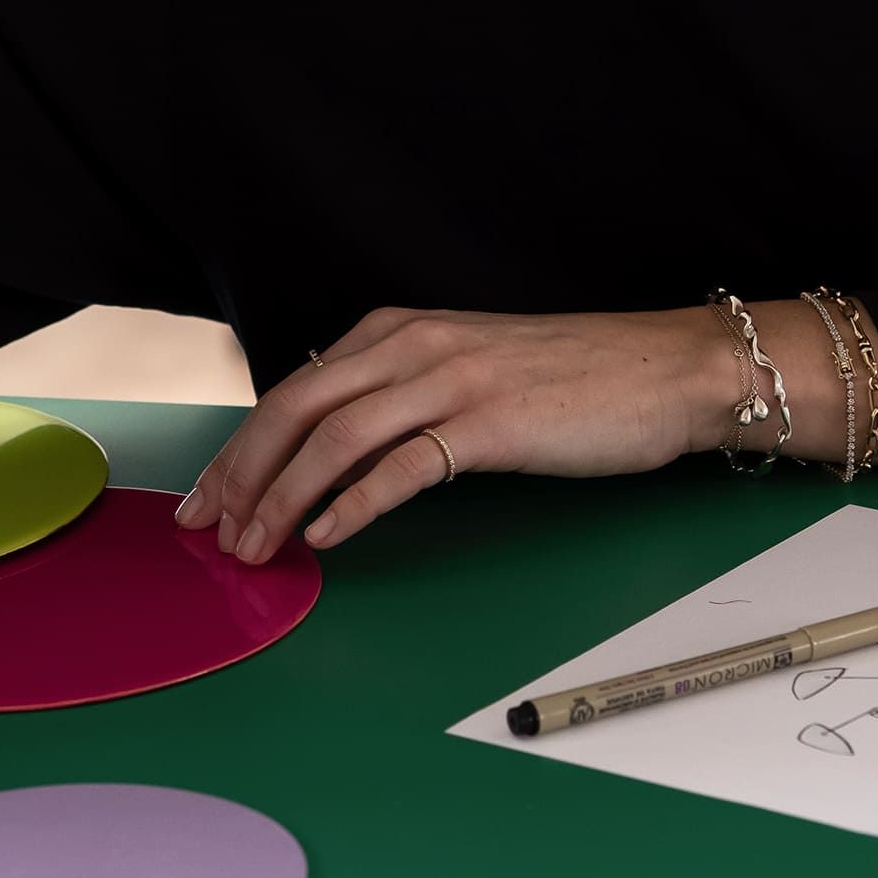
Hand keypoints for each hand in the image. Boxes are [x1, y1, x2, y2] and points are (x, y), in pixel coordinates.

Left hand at [179, 302, 757, 561]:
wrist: (667, 371)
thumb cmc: (574, 380)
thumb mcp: (467, 372)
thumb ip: (401, 400)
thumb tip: (332, 457)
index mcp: (399, 330)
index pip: (295, 389)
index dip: (241, 447)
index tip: (209, 496)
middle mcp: (415, 345)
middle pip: (297, 409)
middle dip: (241, 473)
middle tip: (210, 529)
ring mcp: (452, 380)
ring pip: (336, 438)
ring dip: (283, 497)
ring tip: (257, 546)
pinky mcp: (490, 423)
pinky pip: (403, 465)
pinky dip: (355, 502)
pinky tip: (328, 535)